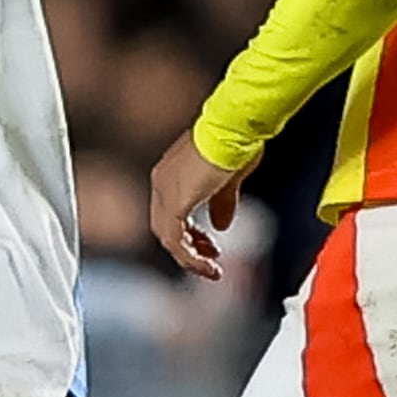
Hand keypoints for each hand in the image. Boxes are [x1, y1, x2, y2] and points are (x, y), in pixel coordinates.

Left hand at [150, 133, 255, 281]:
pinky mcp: (174, 203)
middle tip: (210, 259)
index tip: (209, 245)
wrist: (234, 128)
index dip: (190, 234)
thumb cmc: (235, 143)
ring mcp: (164, 191)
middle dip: (189, 247)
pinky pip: (175, 241)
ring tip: (210, 269)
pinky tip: (207, 265)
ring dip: (189, 257)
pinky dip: (189, 257)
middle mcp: (161, 181)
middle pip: (165, 227)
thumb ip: (222, 205)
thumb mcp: (227, 181)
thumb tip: (221, 226)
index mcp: (170, 173)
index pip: (171, 213)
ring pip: (167, 238)